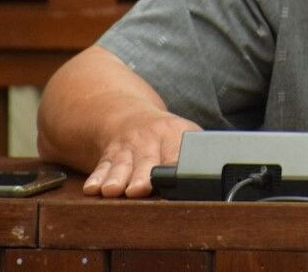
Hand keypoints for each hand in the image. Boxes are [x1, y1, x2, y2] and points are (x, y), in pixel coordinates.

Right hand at [83, 108, 200, 198]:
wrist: (133, 118)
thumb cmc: (166, 136)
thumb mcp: (185, 137)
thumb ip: (196, 156)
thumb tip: (215, 175)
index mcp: (175, 134)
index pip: (177, 153)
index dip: (175, 167)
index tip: (174, 179)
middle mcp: (150, 139)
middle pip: (147, 161)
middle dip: (142, 176)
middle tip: (138, 189)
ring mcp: (128, 146)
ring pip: (122, 164)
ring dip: (117, 177)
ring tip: (112, 190)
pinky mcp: (110, 154)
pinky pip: (102, 166)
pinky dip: (97, 177)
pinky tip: (92, 188)